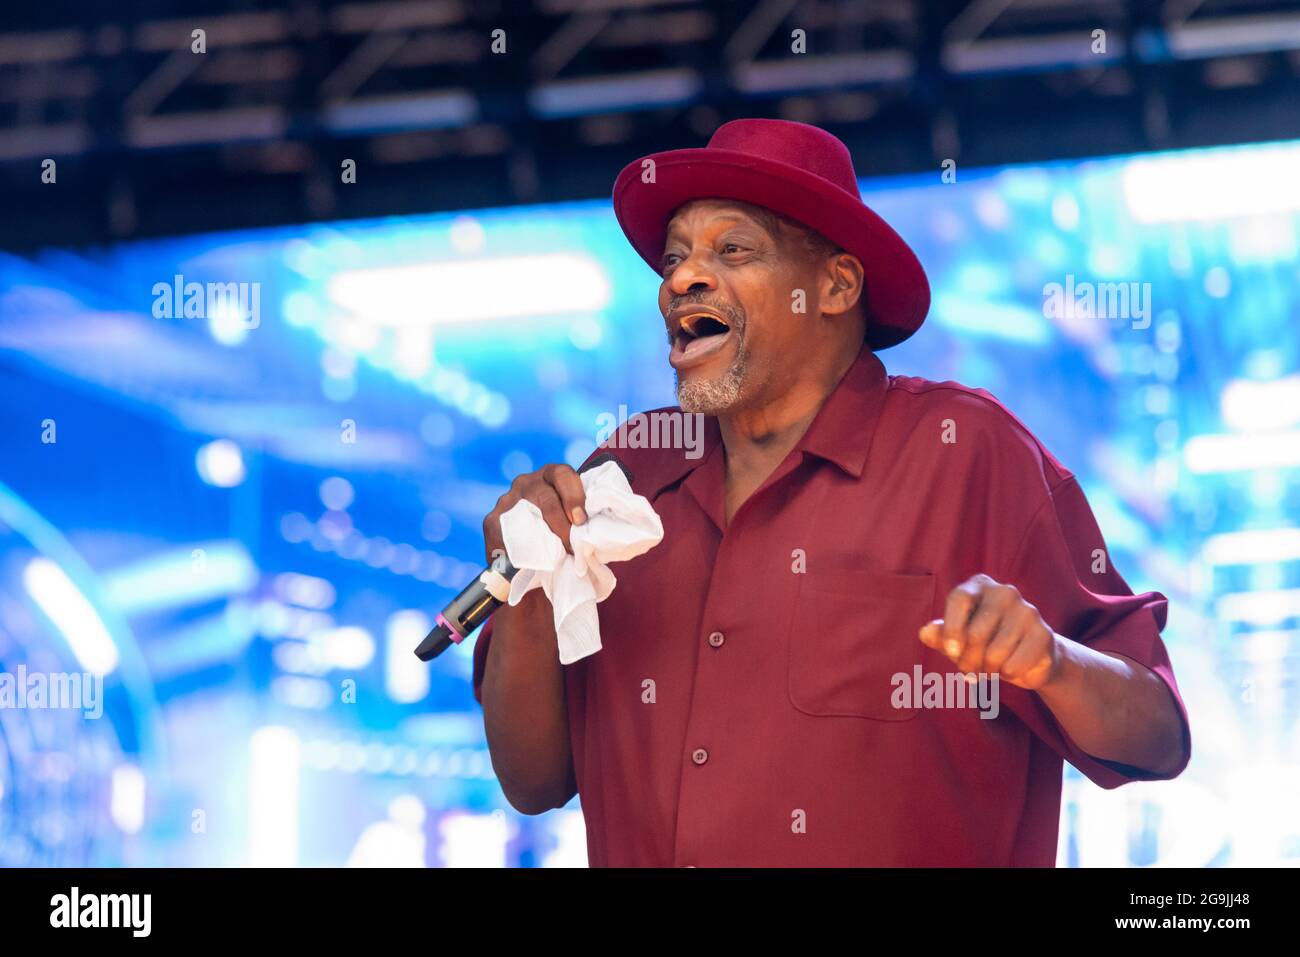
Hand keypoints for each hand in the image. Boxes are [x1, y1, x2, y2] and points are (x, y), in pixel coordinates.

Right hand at [483, 463, 586, 563]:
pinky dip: (518, 551)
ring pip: (524, 517)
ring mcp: (507, 500)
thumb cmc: (563, 530)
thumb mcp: (573, 518)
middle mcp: (527, 482)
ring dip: (541, 540)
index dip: (573, 496)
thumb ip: (581, 521)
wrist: (533, 547)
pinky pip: (504, 536)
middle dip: (561, 527)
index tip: (580, 520)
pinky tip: (528, 563)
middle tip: (571, 549)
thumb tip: (592, 540)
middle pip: (545, 499)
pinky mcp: (492, 520)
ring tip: (553, 559)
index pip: (562, 475)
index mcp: (551, 475)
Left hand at [918, 573, 1061, 690]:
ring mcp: (1028, 611)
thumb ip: (939, 635)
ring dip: (986, 670)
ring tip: (988, 668)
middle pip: (975, 633)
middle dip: (967, 660)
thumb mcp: (956, 639)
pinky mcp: (1043, 634)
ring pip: (994, 653)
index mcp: (980, 586)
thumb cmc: (984, 642)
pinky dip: (1006, 675)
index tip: (951, 652)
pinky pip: (1013, 665)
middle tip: (968, 668)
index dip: (951, 629)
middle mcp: (1005, 592)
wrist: (1029, 657)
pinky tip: (1009, 668)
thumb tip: (925, 632)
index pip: (959, 599)